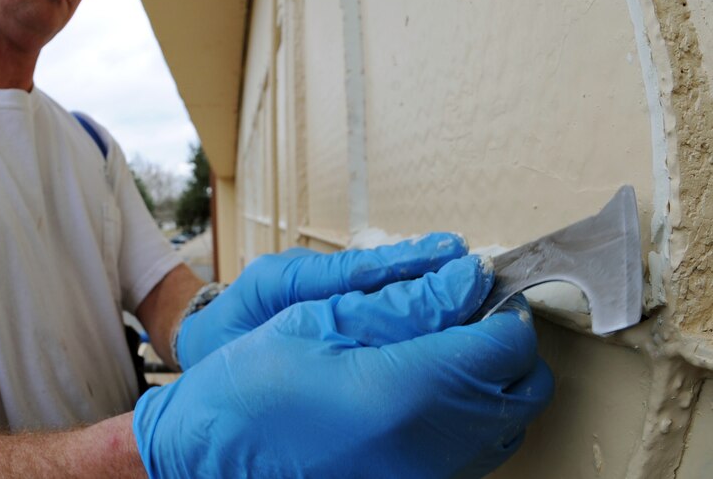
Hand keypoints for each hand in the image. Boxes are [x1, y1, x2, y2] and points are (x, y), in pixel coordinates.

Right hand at [134, 255, 553, 478]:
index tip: (475, 286)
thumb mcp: (318, 320)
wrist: (216, 456)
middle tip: (463, 312)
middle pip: (523, 387)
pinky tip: (431, 387)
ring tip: (444, 347)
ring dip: (493, 377)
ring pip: (508, 421)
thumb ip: (404, 301)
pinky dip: (475, 411)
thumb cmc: (252, 385)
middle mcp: (430, 444)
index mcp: (406, 391)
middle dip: (503, 341)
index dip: (497, 306)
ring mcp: (427, 474)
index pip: (503, 344)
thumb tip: (467, 279)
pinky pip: (480, 448)